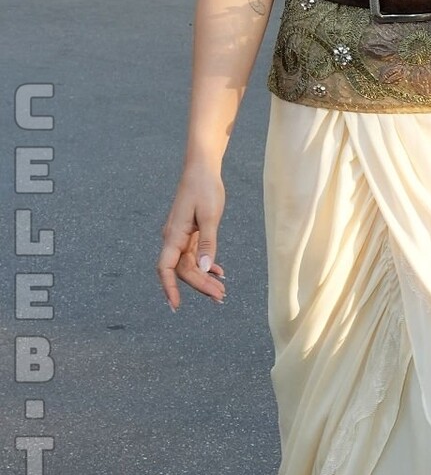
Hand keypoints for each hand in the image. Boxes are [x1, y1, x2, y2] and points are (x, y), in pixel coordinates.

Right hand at [157, 166, 226, 309]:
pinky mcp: (190, 233)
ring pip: (190, 265)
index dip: (169, 287)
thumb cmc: (205, 188)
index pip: (166, 267)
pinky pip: (194, 255)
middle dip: (200, 286)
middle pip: (182, 270)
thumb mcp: (210, 216)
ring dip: (204, 278)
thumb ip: (208, 242)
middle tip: (220, 297)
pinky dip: (206, 266)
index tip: (175, 305)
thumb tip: (203, 268)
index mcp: (174, 235)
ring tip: (221, 291)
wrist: (202, 169)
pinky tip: (219, 272)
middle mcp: (173, 238)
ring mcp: (181, 236)